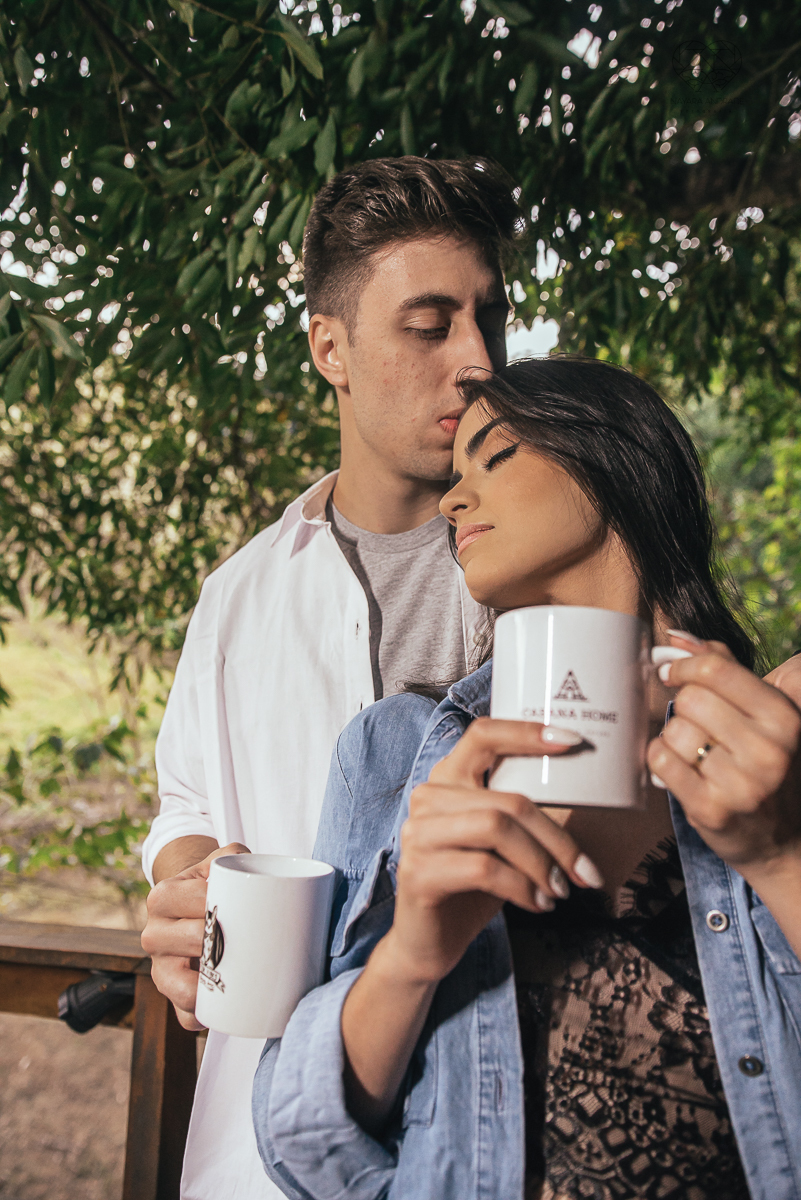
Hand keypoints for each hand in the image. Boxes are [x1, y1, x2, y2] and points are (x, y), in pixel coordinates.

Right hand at [141, 841, 249, 1029]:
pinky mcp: (172, 996)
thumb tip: (251, 872)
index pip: (192, 900)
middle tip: (251, 938)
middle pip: (191, 941)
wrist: (197, 906)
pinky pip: (185, 1016)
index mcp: (162, 896)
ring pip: (180, 985)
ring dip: (211, 983)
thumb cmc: (216, 883)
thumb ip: (236, 855)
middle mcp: (153, 934)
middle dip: (221, 941)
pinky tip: (222, 1008)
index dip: (220, 905)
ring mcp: (160, 968)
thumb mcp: (223, 859)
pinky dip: (205, 1016)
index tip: (242, 906)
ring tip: (238, 974)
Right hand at [386, 718, 603, 985]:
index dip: (527, 733)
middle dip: (557, 839)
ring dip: (541, 864)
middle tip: (586, 872)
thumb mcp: (504, 842)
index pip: (484, 735)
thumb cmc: (473, 884)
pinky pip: (484, 868)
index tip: (573, 742)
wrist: (429, 940)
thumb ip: (526, 813)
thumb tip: (590, 788)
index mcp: (449, 777)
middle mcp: (428, 796)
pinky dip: (522, 887)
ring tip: (560, 891)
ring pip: (497, 829)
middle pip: (508, 800)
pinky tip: (538, 904)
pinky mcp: (418, 871)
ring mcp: (418, 832)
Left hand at [647, 634, 800, 874]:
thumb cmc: (764, 766)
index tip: (675, 674)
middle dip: (685, 709)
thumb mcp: (763, 716)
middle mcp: (768, 750)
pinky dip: (662, 762)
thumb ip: (726, 668)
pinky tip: (682, 771)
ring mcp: (741, 784)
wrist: (781, 842)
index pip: (716, 670)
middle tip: (700, 728)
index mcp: (784, 718)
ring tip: (699, 757)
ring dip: (676, 740)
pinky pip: (660, 761)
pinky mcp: (710, 810)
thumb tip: (677, 637)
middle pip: (690, 699)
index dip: (685, 667)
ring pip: (673, 731)